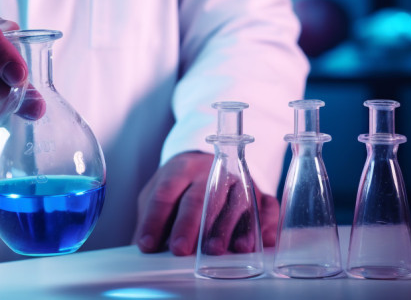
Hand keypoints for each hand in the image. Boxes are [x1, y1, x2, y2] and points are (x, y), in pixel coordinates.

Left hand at [133, 151, 278, 255]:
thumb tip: (143, 246)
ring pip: (234, 202)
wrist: (206, 160)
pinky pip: (267, 207)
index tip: (147, 244)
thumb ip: (151, 217)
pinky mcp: (260, 192)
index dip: (155, 220)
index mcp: (180, 170)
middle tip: (180, 249)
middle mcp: (209, 172)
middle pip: (198, 198)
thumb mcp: (158, 192)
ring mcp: (237, 180)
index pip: (165, 194)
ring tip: (218, 251)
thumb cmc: (179, 184)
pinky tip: (260, 242)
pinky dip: (265, 225)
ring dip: (227, 228)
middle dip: (188, 225)